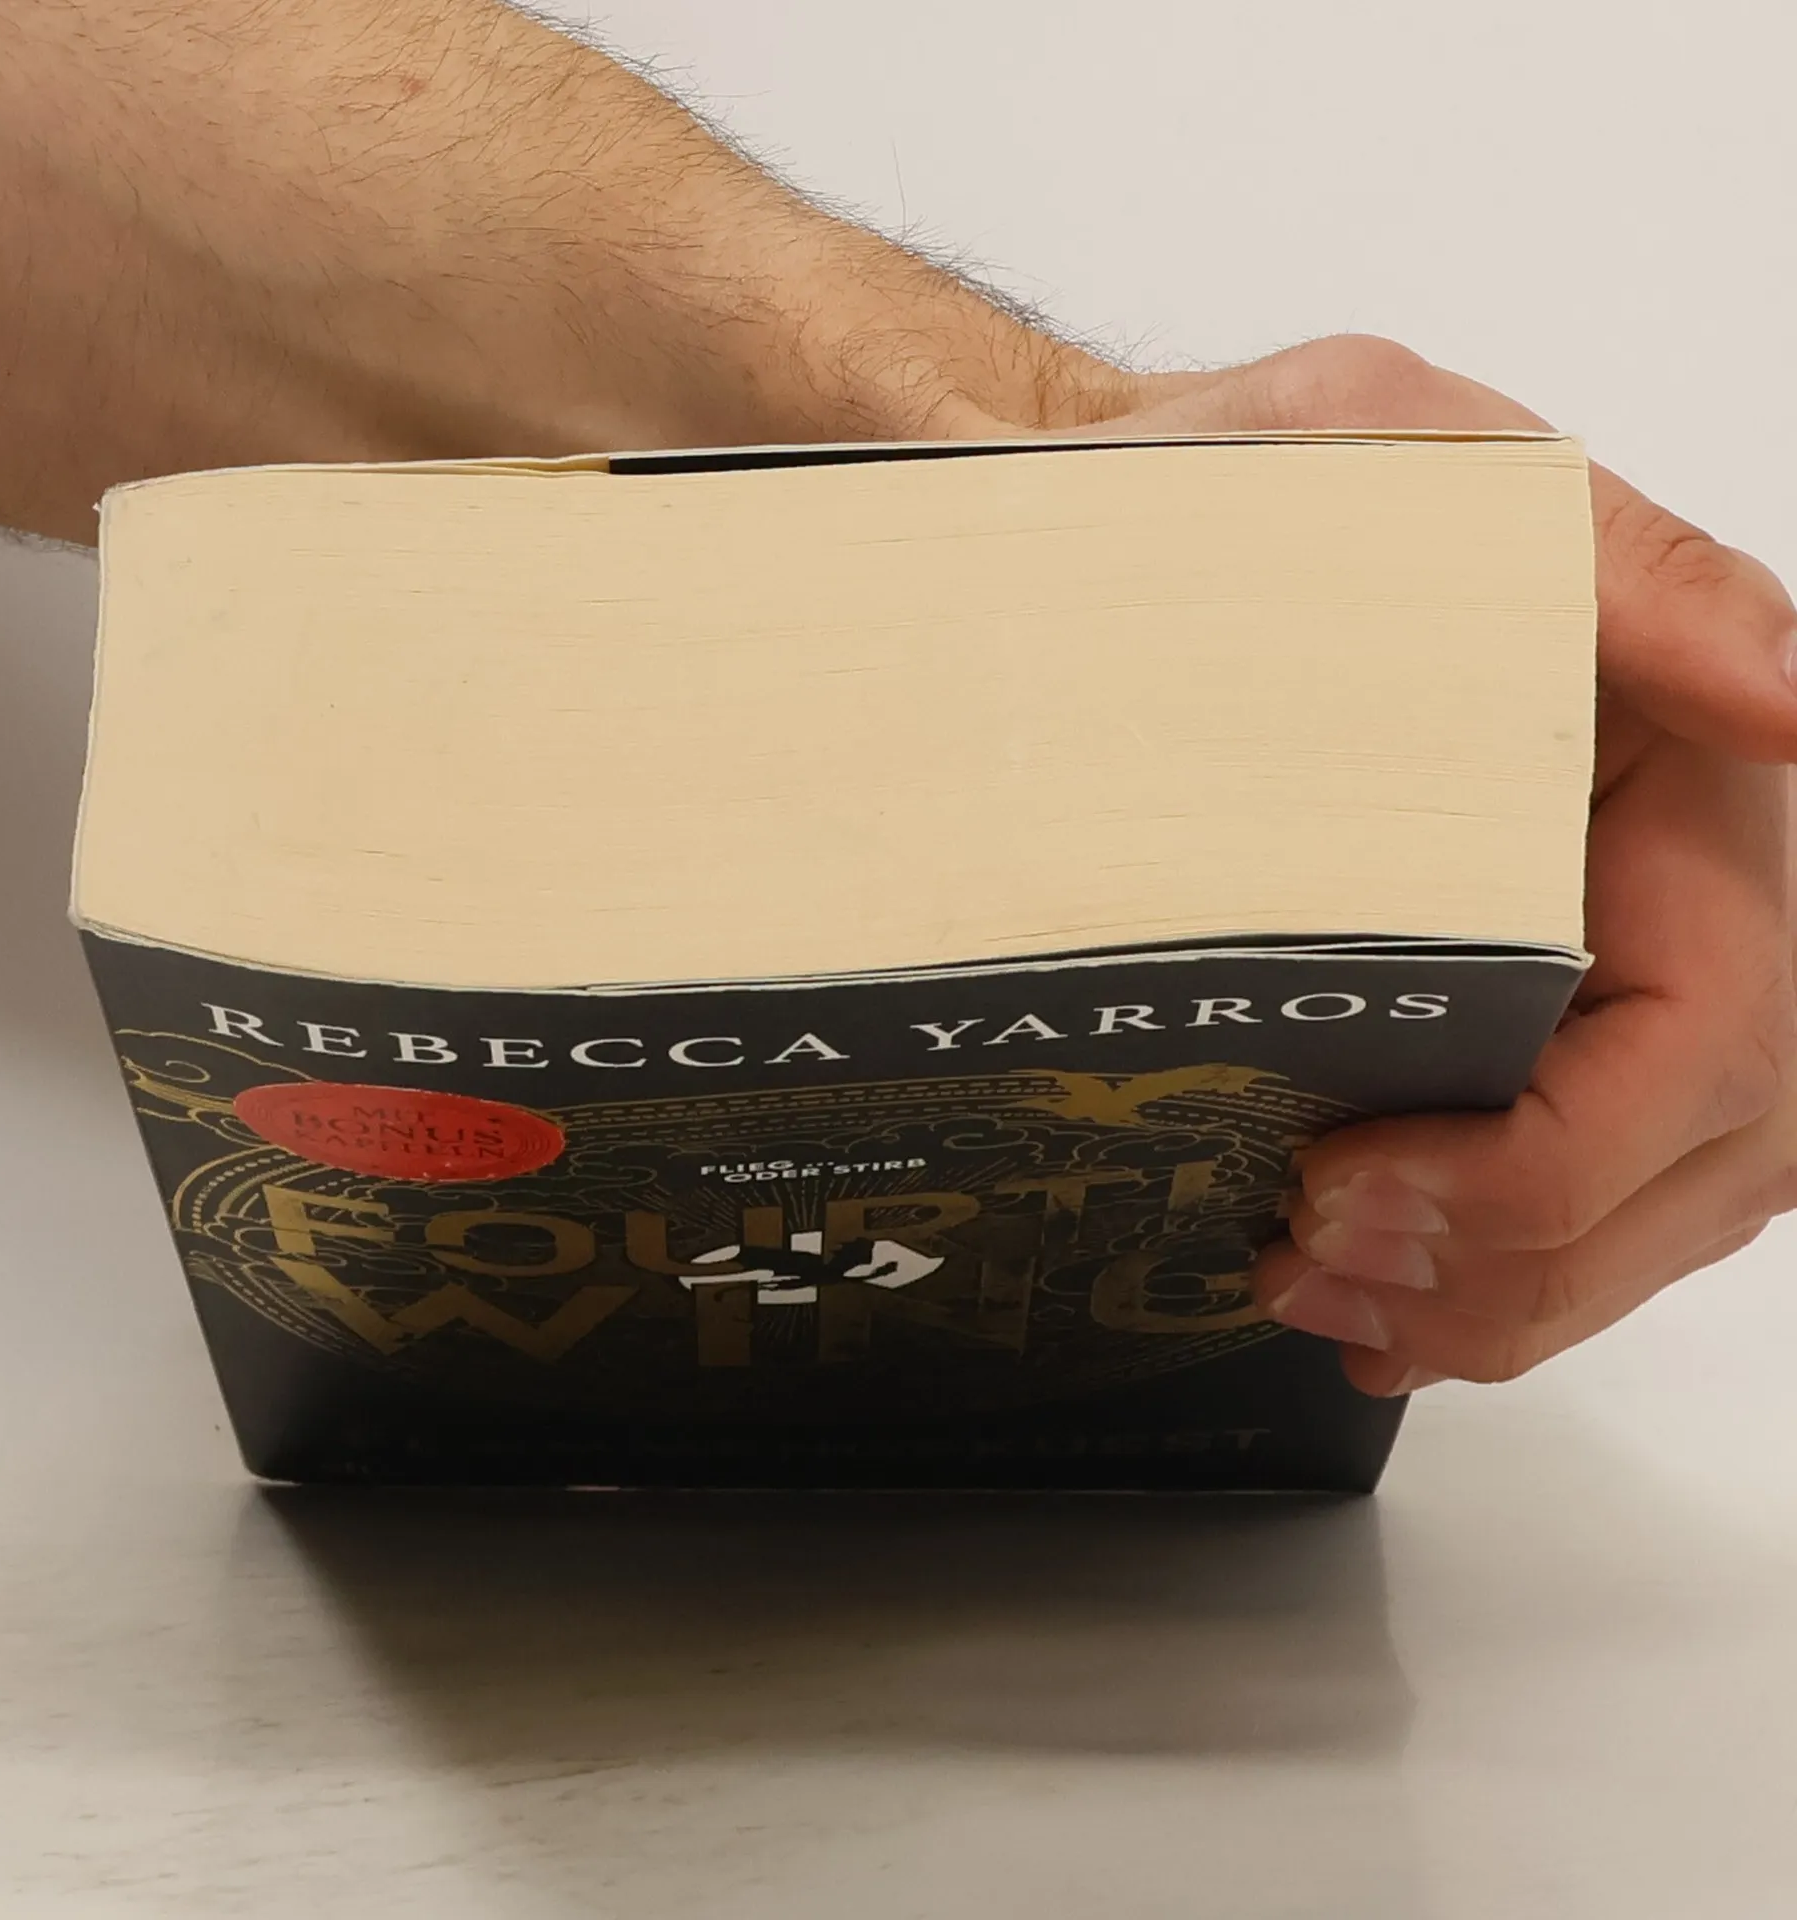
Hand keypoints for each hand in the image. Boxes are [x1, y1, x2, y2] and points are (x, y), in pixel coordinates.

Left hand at [1069, 336, 1796, 1389]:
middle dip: (1512, 1261)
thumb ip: (1606, 565)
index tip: (1352, 1178)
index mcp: (1684, 768)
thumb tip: (1786, 699)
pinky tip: (1374, 1313)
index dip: (1552, 1156)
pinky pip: (1593, 1198)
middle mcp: (1688, 881)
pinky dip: (1489, 1284)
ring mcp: (1628, 961)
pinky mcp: (1549, 1014)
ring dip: (1497, 1301)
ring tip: (1330, 1313)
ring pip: (1656, 1206)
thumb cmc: (1257, 494)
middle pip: (1700, 1152)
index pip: (1715, 1022)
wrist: (1140, 555)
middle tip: (1315, 1271)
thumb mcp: (1407, 456)